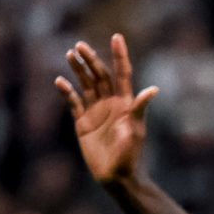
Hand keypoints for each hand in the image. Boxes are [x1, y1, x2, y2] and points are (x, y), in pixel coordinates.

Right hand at [54, 34, 159, 185]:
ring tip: (70, 54)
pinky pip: (74, 102)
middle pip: (100, 76)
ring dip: (79, 70)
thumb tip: (153, 90)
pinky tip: (60, 81)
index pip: (123, 74)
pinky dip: (67, 92)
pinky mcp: (83, 123)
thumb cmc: (131, 155)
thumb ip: (140, 109)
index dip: (120, 56)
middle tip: (80, 45)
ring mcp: (96, 112)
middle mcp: (110, 104)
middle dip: (91, 59)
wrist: (117, 176)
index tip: (117, 37)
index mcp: (125, 103)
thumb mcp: (136, 131)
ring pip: (86, 85)